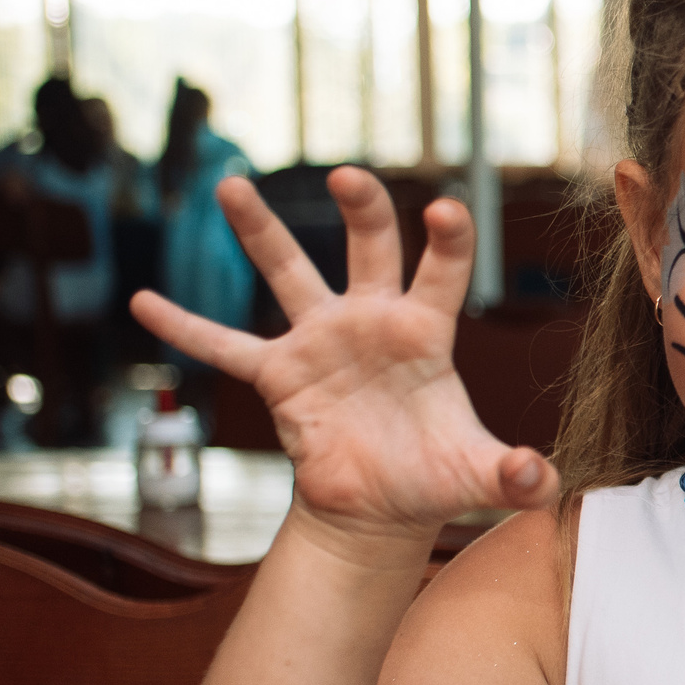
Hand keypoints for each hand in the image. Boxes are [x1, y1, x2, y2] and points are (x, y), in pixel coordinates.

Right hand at [129, 168, 559, 545]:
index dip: (446, 240)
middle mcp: (371, 321)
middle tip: (349, 174)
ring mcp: (320, 342)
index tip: (443, 209)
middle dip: (363, 209)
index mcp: (425, 333)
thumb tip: (541, 480)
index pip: (441, 272)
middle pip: (369, 249)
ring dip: (261, 230)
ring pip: (290, 273)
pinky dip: (186, 327)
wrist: (380, 510)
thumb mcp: (480, 477)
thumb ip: (516, 475)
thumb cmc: (432, 479)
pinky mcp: (279, 376)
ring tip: (232, 184)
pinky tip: (144, 300)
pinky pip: (224, 347)